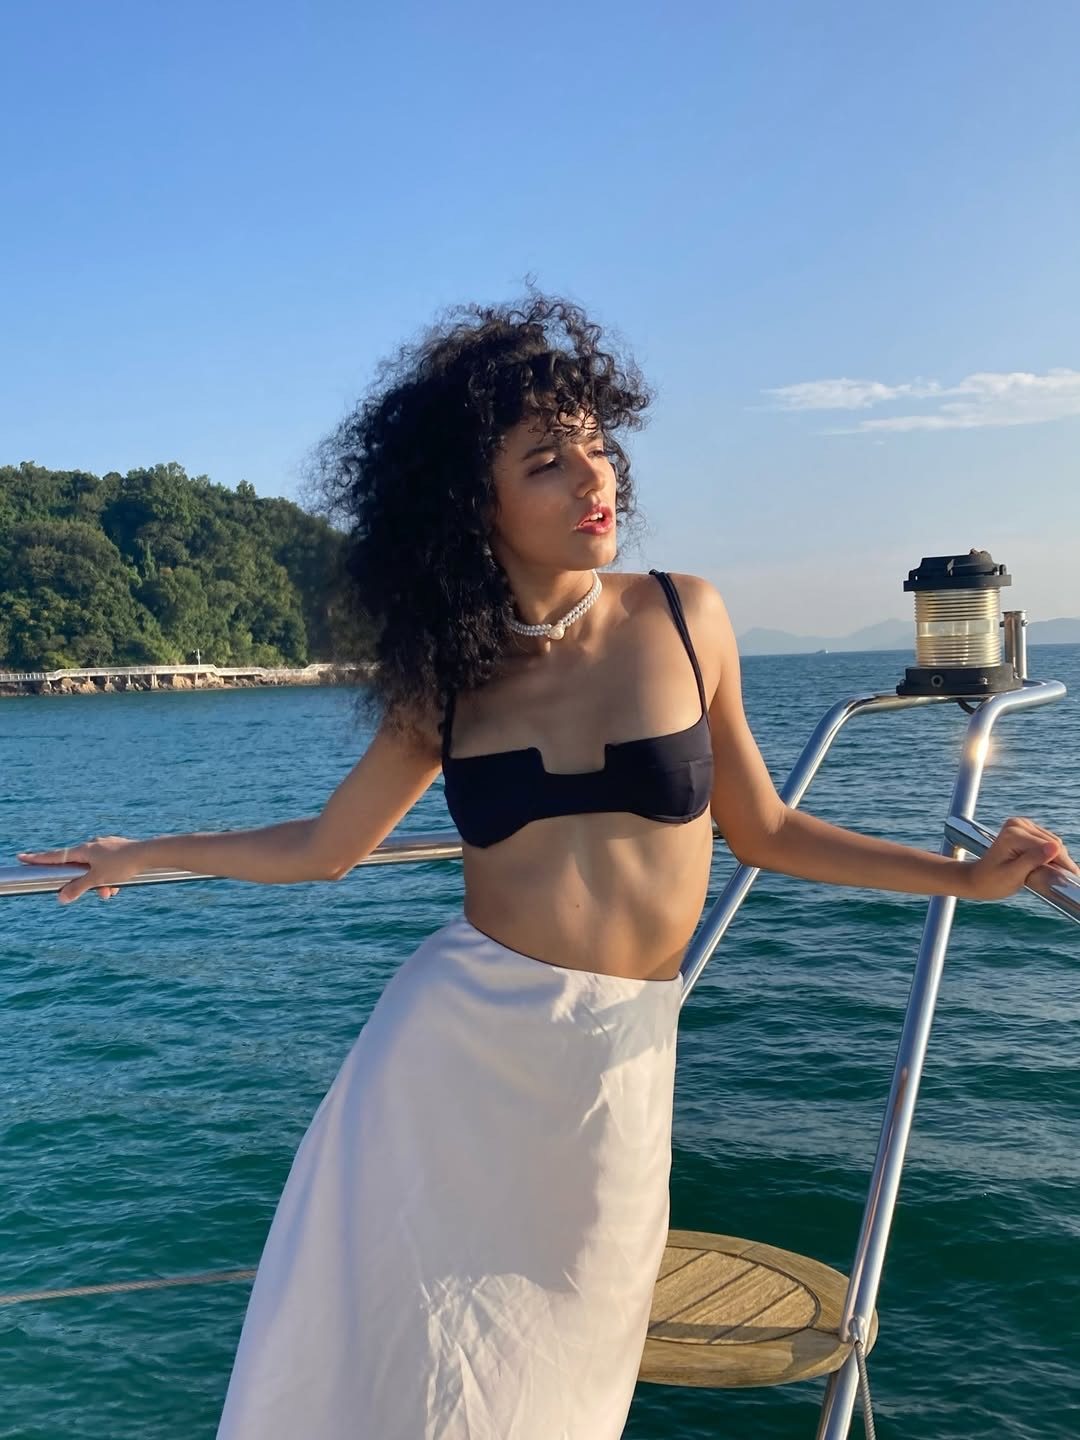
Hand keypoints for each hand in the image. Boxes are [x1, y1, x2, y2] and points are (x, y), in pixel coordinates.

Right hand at [15, 836, 143, 904]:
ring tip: (112, 891)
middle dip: (86, 883)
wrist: (148, 854)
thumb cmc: (121, 865)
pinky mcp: (117, 849)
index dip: (39, 859)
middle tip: (101, 893)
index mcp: (84, 850)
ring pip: (96, 869)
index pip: (55, 856)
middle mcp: (93, 845)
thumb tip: (61, 898)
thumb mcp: (98, 879)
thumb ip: (78, 888)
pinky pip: (107, 867)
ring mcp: (106, 846)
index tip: (22, 857)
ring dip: (101, 883)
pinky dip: (110, 877)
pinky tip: (119, 884)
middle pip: (79, 867)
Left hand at [966, 816, 1077, 900]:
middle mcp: (1018, 824)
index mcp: (1013, 834)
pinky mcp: (1027, 829)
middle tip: (1068, 880)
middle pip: (1054, 843)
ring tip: (1056, 876)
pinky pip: (1048, 841)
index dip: (1063, 864)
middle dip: (1061, 862)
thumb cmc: (992, 881)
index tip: (1075, 878)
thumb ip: (1033, 860)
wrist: (978, 879)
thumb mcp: (1013, 876)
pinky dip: (1051, 855)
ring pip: (1053, 842)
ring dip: (1058, 859)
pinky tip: (1049, 867)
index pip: (1049, 847)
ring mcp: (1022, 824)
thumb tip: (1055, 848)